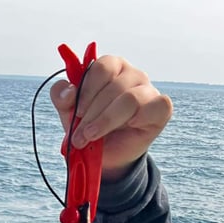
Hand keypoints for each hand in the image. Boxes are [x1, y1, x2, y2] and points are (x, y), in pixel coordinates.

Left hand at [51, 55, 172, 179]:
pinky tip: (129, 127)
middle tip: (80, 136)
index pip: (101, 67)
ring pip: (130, 99)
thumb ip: (62, 97)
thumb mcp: (69, 113)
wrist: (106, 156)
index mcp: (110, 68)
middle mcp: (131, 74)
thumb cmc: (90, 128)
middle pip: (114, 86)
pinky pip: (157, 106)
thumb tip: (69, 91)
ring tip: (93, 137)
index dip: (87, 90)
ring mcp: (148, 90)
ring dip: (107, 121)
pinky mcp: (161, 108)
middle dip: (92, 114)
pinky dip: (140, 118)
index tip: (77, 113)